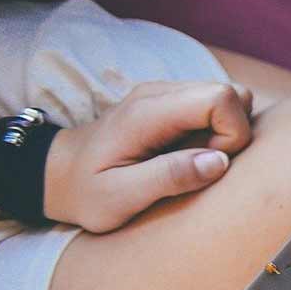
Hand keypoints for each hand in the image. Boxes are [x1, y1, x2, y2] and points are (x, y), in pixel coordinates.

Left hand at [42, 81, 253, 231]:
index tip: (207, 165)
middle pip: (233, 94)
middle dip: (233, 134)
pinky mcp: (172, 102)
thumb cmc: (87, 191)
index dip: (231, 134)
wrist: (58, 173)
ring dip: (225, 133)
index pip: (220, 98)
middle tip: (198, 164)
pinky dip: (215, 132)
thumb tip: (220, 161)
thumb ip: (169, 177)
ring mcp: (166, 94)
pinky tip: (186, 152)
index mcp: (149, 112)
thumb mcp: (120, 197)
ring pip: (230, 99)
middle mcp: (161, 93)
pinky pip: (216, 107)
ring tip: (191, 160)